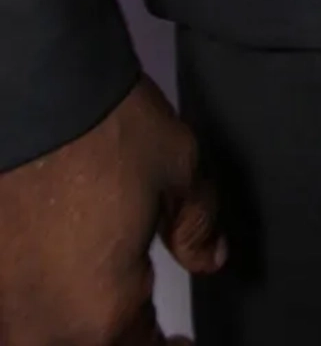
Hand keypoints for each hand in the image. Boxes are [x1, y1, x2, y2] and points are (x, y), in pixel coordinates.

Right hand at [0, 76, 223, 344]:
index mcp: (101, 316)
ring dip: (79, 328)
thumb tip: (209, 260)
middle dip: (124, 339)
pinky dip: (47, 304)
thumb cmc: (107, 134)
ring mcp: (5, 303)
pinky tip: (68, 276)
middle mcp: (43, 326)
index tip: (180, 342)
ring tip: (112, 305)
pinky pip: (21, 310)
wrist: (33, 92)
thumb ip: (197, 227)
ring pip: (47, 337)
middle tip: (150, 327)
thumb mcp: (179, 171)